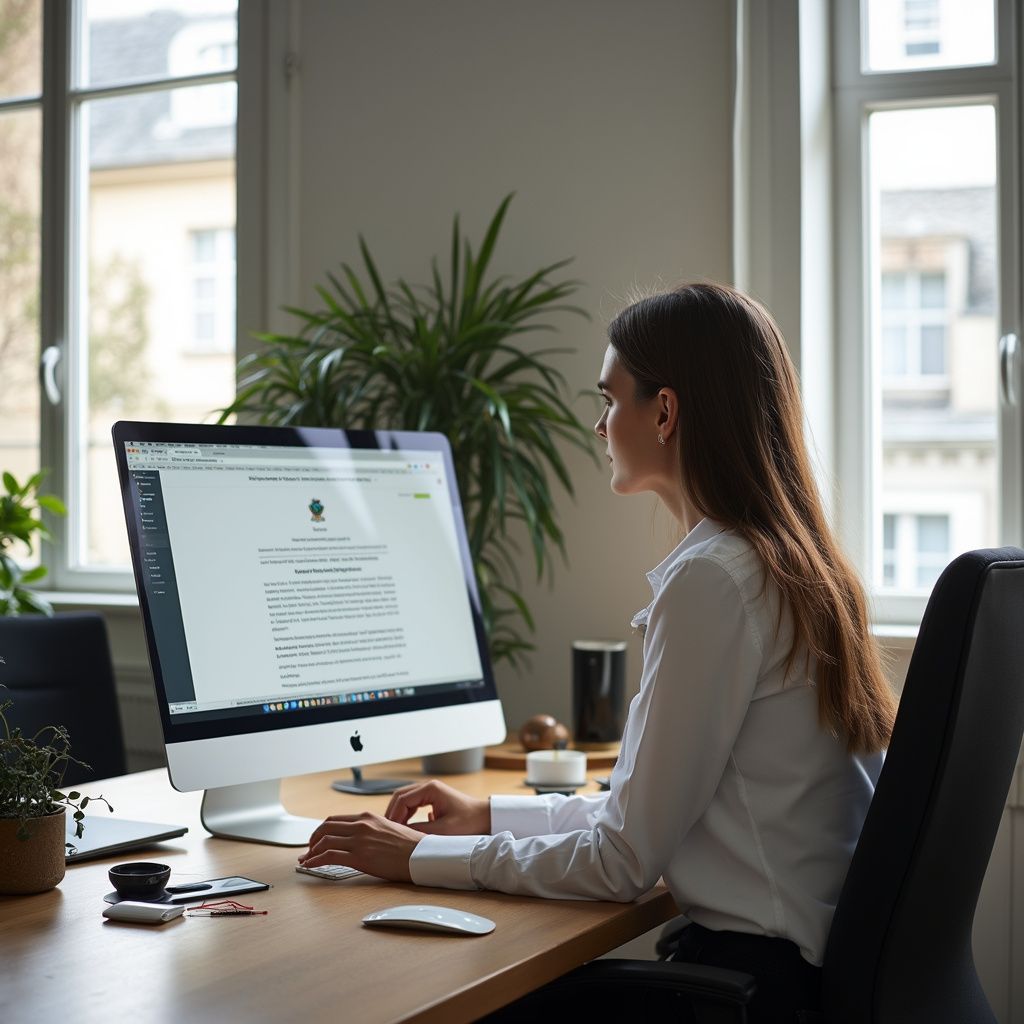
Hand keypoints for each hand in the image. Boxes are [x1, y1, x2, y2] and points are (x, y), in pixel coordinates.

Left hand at [298, 812, 423, 880]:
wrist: (421, 855)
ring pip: (324, 841)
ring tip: (307, 860)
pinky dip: (315, 861)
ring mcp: (359, 840)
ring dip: (311, 851)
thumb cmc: (410, 846)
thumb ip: (372, 830)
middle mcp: (361, 825)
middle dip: (313, 839)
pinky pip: (328, 856)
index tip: (317, 839)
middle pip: (326, 827)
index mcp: (368, 817)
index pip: (336, 819)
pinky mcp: (359, 857)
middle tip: (309, 849)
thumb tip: (360, 840)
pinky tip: (311, 866)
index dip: (322, 830)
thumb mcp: (389, 829)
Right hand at [385, 779, 490, 835]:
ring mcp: (430, 791)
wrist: (484, 818)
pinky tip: (406, 827)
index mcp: (430, 789)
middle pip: (400, 796)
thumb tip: (400, 833)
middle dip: (392, 813)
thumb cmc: (468, 823)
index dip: (393, 815)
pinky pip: (413, 803)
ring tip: (395, 830)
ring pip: (405, 799)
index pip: (402, 799)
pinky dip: (406, 814)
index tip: (390, 831)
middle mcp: (428, 786)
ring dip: (399, 814)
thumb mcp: (443, 830)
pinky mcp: (432, 798)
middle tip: (388, 830)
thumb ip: (419, 830)